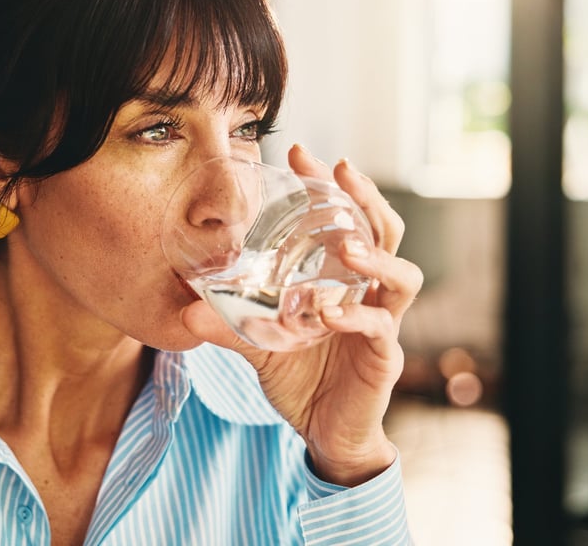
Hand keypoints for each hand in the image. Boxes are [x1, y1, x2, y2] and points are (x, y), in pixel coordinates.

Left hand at [181, 144, 422, 485]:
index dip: (327, 185)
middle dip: (366, 197)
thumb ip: (230, 325)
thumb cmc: (302, 381)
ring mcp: (383, 326)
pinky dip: (356, 319)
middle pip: (386, 232)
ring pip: (402, 278)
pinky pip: (380, 331)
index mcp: (344, 280)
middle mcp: (370, 295)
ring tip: (348, 246)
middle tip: (340, 169)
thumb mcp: (260, 345)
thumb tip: (185, 311)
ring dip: (377, 256)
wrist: (325, 436)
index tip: (300, 152)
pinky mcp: (384, 360)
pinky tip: (329, 313)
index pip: (347, 218)